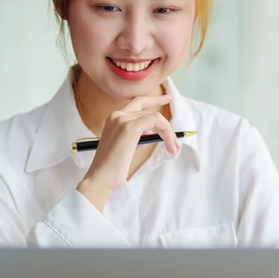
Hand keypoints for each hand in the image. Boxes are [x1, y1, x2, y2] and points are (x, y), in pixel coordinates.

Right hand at [77, 94, 177, 211]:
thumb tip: (151, 132)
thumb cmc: (112, 167)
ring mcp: (123, 119)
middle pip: (147, 108)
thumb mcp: (126, 146)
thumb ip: (136, 135)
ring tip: (173, 148)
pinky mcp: (130, 127)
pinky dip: (166, 132)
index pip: (137, 103)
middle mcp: (116, 115)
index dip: (153, 100)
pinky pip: (156, 120)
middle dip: (165, 121)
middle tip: (178, 128)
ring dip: (168, 133)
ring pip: (155, 117)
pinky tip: (170, 145)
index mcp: (113, 118)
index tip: (166, 99)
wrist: (100, 178)